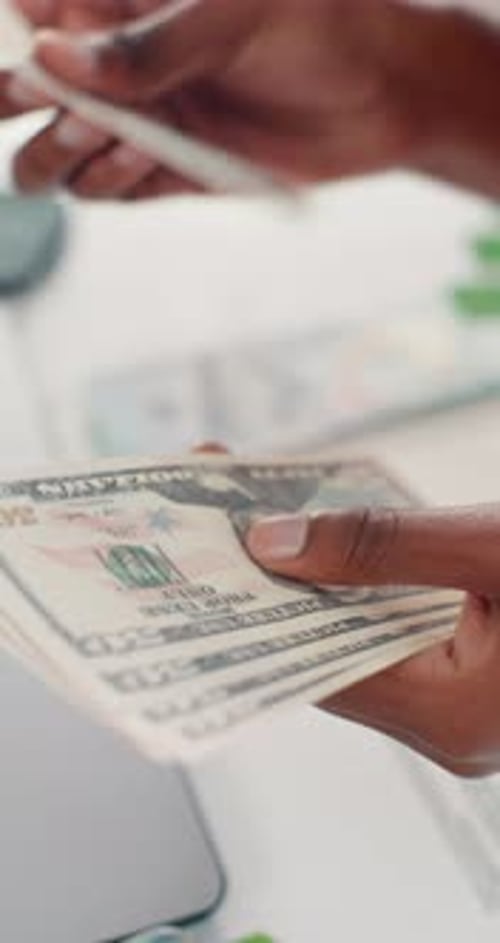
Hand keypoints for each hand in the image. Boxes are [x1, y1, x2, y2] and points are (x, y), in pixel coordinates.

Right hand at [6, 0, 499, 199]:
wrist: (378, 96)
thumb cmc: (312, 23)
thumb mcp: (231, 15)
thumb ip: (145, 43)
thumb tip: (55, 62)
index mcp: (113, 1)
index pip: (22, 17)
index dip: (7, 47)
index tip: (28, 73)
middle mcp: (112, 64)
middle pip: (19, 95)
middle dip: (19, 108)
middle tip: (73, 112)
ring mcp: (135, 123)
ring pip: (55, 159)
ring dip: (68, 157)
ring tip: (118, 138)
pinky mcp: (163, 175)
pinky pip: (107, 193)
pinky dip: (114, 185)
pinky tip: (148, 161)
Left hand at [246, 506, 499, 776]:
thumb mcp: (489, 548)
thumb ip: (383, 547)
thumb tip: (279, 545)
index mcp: (450, 716)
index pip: (316, 668)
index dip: (264, 608)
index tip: (219, 559)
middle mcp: (451, 731)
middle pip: (335, 660)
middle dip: (287, 591)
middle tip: (235, 531)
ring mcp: (464, 714)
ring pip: (365, 652)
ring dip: (326, 593)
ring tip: (277, 532)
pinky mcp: (474, 688)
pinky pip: (399, 649)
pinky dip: (368, 604)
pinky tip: (344, 556)